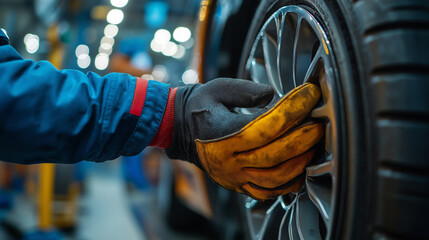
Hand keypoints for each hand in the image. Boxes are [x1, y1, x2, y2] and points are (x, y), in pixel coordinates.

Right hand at [166, 79, 322, 199]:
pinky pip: (266, 191)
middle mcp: (227, 160)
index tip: (310, 95)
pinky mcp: (236, 184)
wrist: (177, 128)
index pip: (267, 125)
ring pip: (274, 177)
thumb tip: (273, 95)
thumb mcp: (218, 89)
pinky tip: (300, 169)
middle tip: (320, 122)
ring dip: (300, 162)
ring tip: (314, 145)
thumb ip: (246, 89)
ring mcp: (232, 175)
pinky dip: (287, 183)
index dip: (293, 110)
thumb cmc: (198, 106)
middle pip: (275, 154)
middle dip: (303, 138)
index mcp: (222, 134)